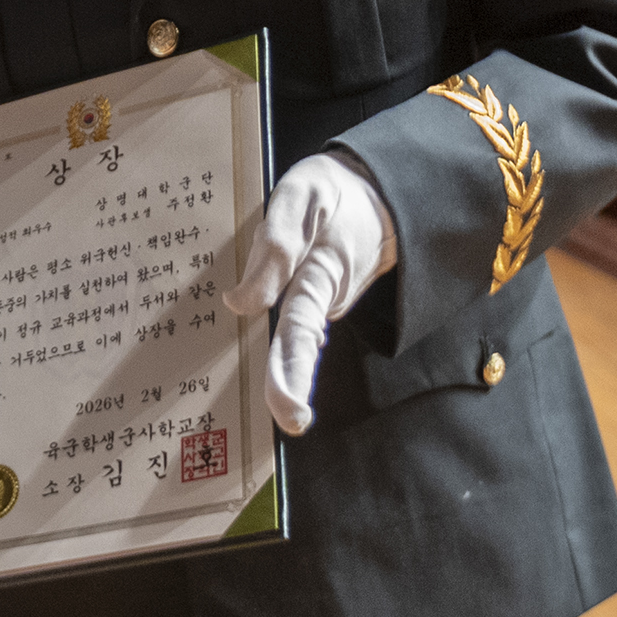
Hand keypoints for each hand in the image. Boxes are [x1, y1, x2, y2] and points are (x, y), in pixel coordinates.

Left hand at [224, 153, 397, 436]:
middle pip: (300, 347)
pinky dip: (270, 342)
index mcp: (321, 275)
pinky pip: (289, 321)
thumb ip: (277, 244)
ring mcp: (320, 303)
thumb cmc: (332, 194)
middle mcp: (322, 299)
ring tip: (279, 410)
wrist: (376, 195)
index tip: (291, 410)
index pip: (302, 329)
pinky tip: (243, 365)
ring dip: (278, 371)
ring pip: (291, 337)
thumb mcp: (303, 196)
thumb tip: (240, 302)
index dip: (293, 370)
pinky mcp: (313, 300)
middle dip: (290, 387)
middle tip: (290, 423)